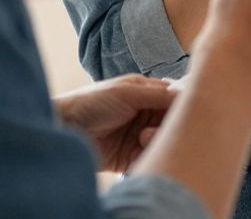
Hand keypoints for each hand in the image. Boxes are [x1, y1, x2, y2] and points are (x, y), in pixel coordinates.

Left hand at [53, 74, 175, 172]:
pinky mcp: (131, 157)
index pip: (175, 98)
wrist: (63, 129)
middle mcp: (146, 114)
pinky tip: (140, 150)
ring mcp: (140, 136)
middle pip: (172, 121)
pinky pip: (151, 158)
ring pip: (164, 141)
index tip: (184, 111)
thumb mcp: (126, 92)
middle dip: (169, 125)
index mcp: (146, 93)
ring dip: (158, 140)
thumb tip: (186, 91)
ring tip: (143, 138)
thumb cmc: (91, 103)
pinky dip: (150, 156)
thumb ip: (157, 93)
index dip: (182, 104)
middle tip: (157, 127)